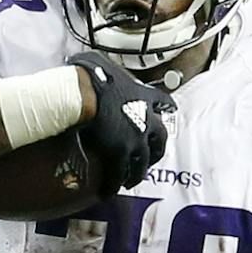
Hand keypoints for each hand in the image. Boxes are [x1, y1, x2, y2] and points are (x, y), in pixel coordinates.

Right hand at [67, 52, 173, 194]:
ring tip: (131, 180)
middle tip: (152, 157)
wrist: (84, 93)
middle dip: (157, 149)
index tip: (169, 109)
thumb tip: (82, 60)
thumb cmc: (88, 73)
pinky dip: (114, 184)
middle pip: (160, 138)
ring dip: (138, 172)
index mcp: (142, 95)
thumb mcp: (99, 62)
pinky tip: (108, 192)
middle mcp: (145, 119)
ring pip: (143, 163)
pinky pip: (119, 174)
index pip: (162, 101)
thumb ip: (99, 65)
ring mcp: (135, 139)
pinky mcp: (120, 154)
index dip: (166, 107)